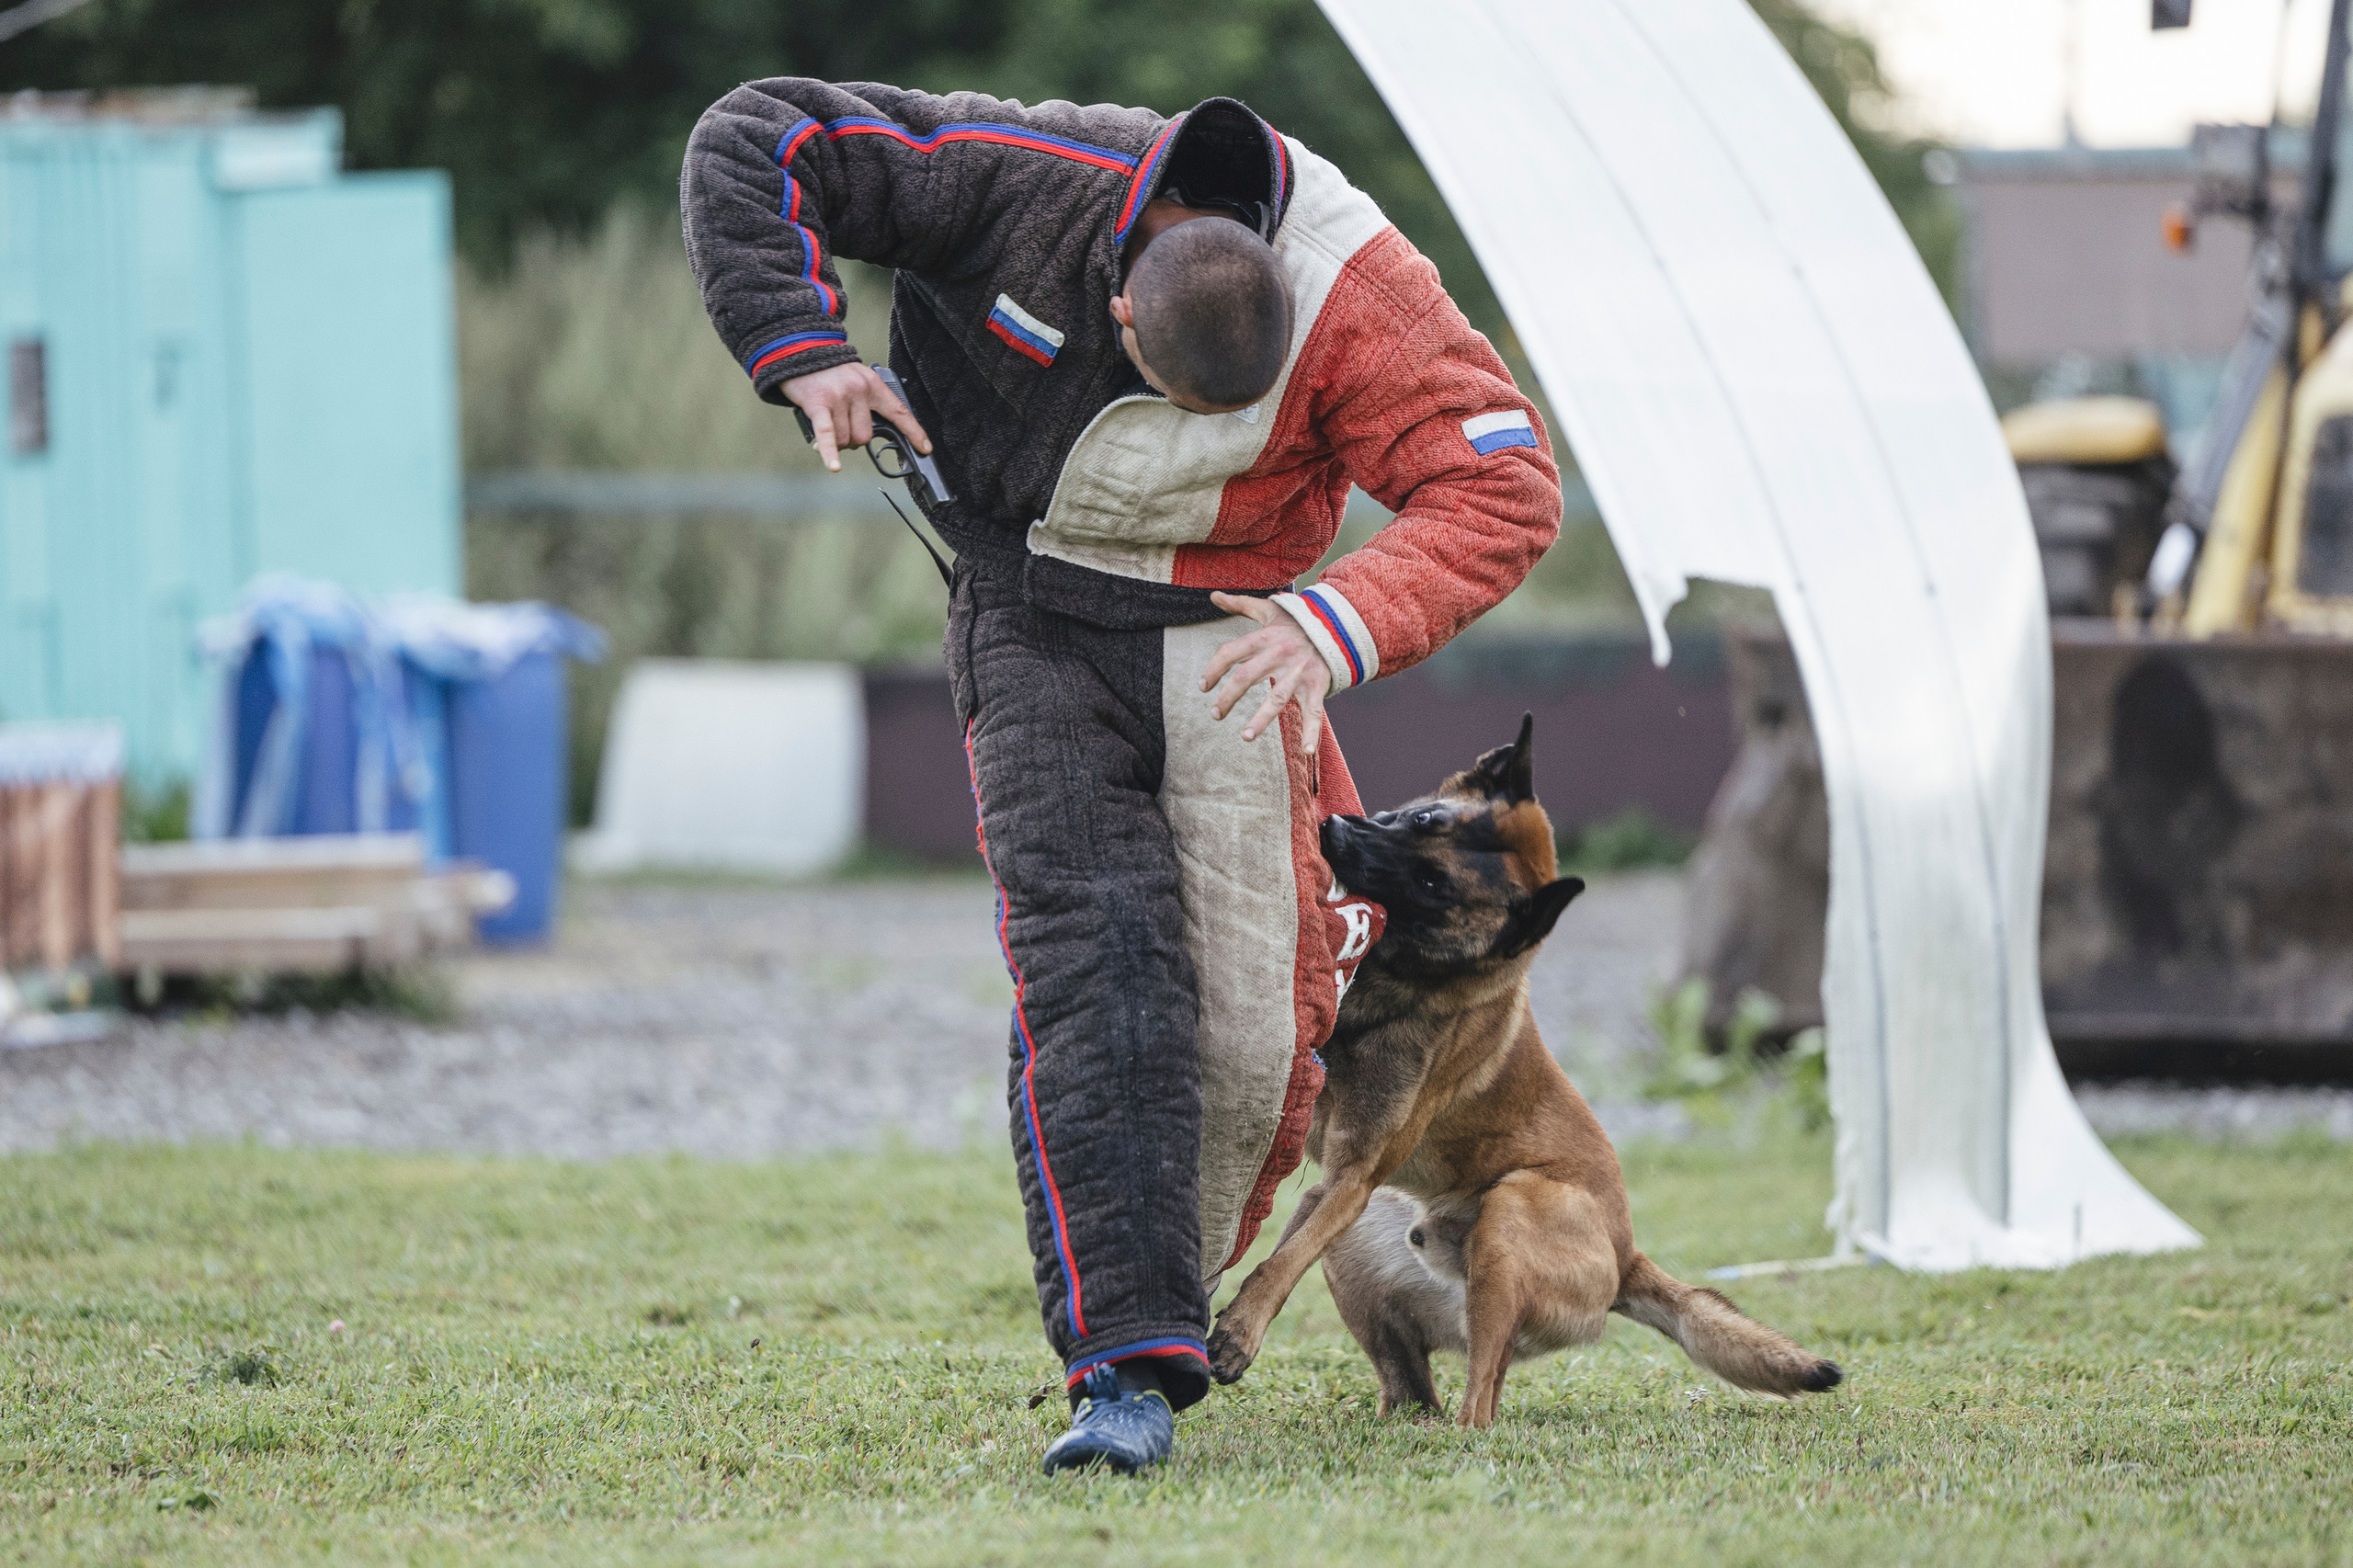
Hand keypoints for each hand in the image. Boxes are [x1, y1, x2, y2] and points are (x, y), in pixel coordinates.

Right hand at [780, 362, 931, 472]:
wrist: (801, 350)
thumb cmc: (829, 372)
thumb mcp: (856, 380)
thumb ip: (864, 406)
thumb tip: (860, 440)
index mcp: (873, 384)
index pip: (899, 412)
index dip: (914, 431)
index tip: (925, 448)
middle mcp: (859, 390)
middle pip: (866, 436)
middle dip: (854, 440)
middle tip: (842, 432)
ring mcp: (839, 397)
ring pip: (846, 439)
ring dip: (837, 443)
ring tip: (827, 430)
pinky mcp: (818, 403)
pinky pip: (828, 434)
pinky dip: (830, 452)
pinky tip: (834, 466)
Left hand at [1202, 591, 1331, 753]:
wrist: (1338, 625)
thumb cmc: (1298, 621)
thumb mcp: (1269, 609)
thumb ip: (1240, 604)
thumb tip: (1213, 595)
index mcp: (1265, 637)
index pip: (1231, 653)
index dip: (1213, 669)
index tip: (1203, 687)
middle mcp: (1280, 654)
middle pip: (1246, 677)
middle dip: (1228, 697)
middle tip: (1216, 715)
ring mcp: (1299, 672)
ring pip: (1277, 698)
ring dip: (1261, 719)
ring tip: (1244, 737)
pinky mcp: (1317, 685)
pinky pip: (1314, 712)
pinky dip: (1312, 733)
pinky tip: (1307, 752)